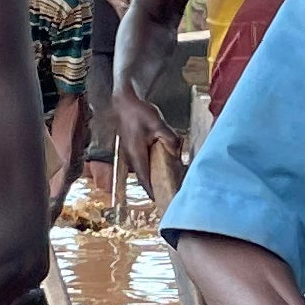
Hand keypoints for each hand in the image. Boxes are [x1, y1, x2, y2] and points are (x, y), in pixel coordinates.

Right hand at [112, 76, 187, 190]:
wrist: (125, 102)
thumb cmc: (138, 112)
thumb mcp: (158, 124)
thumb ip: (170, 138)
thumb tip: (178, 152)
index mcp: (137, 155)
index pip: (145, 180)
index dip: (154, 193)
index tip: (164, 202)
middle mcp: (133, 158)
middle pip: (146, 179)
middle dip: (159, 187)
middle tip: (173, 194)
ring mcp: (134, 154)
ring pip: (147, 171)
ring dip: (158, 177)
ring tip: (173, 182)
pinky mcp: (136, 149)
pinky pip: (147, 162)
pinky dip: (157, 166)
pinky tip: (169, 163)